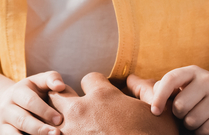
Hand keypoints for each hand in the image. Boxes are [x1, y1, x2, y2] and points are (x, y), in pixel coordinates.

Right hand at [0, 71, 67, 134]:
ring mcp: (2, 122)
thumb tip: (60, 86)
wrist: (6, 103)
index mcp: (17, 92)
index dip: (45, 111)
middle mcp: (6, 107)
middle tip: (56, 133)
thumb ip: (51, 79)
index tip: (59, 119)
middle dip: (40, 128)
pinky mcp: (1, 133)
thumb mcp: (39, 81)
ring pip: (14, 134)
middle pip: (22, 120)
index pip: (30, 101)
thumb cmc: (31, 91)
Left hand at [49, 72, 176, 134]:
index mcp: (103, 96)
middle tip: (74, 109)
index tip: (99, 95)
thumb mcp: (157, 109)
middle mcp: (82, 110)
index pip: (89, 79)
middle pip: (59, 95)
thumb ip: (144, 90)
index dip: (95, 86)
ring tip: (66, 127)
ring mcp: (72, 132)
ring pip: (51, 119)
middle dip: (65, 99)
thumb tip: (134, 80)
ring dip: (57, 121)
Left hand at [147, 65, 208, 134]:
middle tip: (185, 112)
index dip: (159, 97)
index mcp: (192, 71)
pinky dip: (201, 131)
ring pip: (192, 121)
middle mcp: (207, 80)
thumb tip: (152, 99)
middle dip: (178, 114)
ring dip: (190, 124)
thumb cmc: (200, 92)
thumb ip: (166, 87)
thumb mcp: (186, 83)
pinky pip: (205, 131)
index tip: (155, 111)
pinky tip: (205, 123)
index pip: (170, 80)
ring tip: (196, 117)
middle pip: (180, 106)